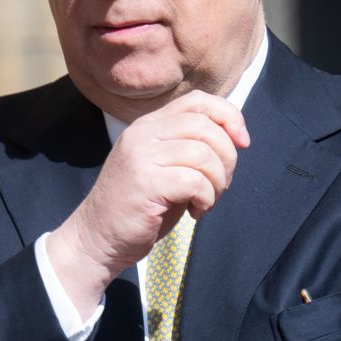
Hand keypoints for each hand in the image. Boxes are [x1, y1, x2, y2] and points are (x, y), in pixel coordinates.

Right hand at [47, 90, 248, 316]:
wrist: (98, 239)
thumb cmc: (139, 208)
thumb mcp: (165, 168)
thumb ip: (191, 147)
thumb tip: (235, 137)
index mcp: (149, 126)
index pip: (199, 101)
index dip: (229, 116)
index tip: (242, 142)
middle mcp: (143, 134)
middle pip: (206, 126)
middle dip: (228, 157)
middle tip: (220, 185)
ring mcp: (141, 156)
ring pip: (204, 153)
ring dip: (217, 182)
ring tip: (205, 200)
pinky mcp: (145, 182)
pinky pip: (195, 181)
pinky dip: (206, 198)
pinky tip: (195, 212)